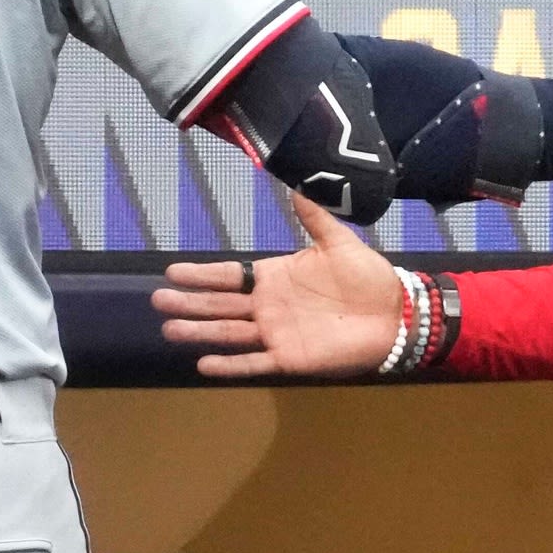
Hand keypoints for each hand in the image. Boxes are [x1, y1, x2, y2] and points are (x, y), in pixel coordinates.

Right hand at [154, 193, 409, 379]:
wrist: (396, 314)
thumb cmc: (368, 278)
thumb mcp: (340, 242)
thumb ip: (315, 218)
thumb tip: (297, 186)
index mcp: (275, 277)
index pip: (229, 276)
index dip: (201, 275)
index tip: (172, 272)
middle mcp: (268, 306)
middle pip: (219, 306)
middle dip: (188, 304)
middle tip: (157, 301)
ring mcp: (275, 334)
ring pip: (228, 334)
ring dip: (199, 333)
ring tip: (169, 330)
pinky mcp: (289, 359)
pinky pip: (253, 363)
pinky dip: (229, 365)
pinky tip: (204, 364)